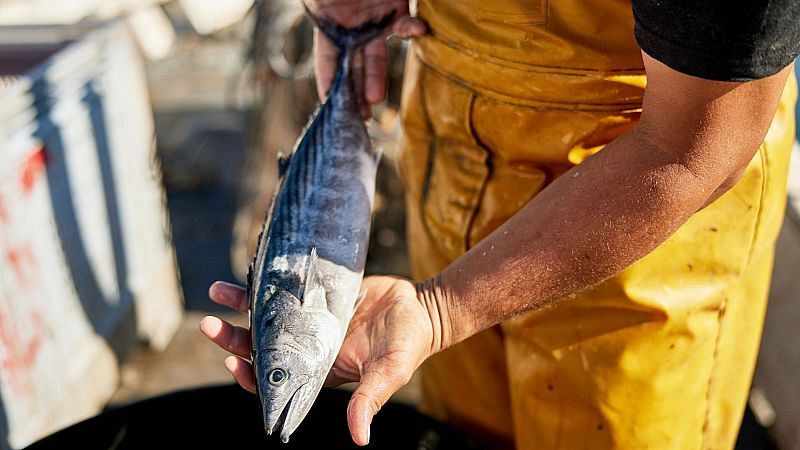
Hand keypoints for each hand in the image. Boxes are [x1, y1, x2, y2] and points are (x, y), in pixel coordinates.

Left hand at [200, 275, 435, 445]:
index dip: (251, 376)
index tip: (234, 363)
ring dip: (239, 308)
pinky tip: (246, 273)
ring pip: (266, 316)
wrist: (420, 307)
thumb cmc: (406, 344)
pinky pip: (284, 289)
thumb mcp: (388, 373)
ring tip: (215, 293)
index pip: (275, 380)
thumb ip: (369, 400)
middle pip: (261, 347)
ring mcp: (309, 320)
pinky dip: (265, 283)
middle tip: (209, 326)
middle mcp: (307, 347)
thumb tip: (359, 438)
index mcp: (318, 370)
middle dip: (233, 339)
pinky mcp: (316, 295)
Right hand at [307, 0, 425, 105]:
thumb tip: (319, 22)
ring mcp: (375, 21)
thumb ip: (318, 10)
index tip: (333, 109)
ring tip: (376, 99)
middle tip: (360, 117)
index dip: (328, 85)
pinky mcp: (396, 9)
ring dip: (376, 77)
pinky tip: (419, 31)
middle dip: (356, 93)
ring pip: (377, 56)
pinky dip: (412, 28)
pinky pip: (404, 24)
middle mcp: (353, 28)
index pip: (328, 61)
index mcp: (330, 24)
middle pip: (353, 67)